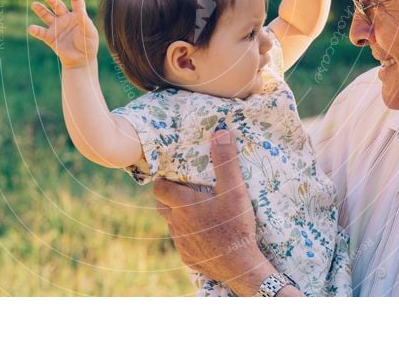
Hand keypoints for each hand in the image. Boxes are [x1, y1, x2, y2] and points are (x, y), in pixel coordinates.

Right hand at [28, 0, 98, 68]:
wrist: (81, 60)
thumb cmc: (88, 44)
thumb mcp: (90, 33)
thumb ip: (85, 23)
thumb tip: (81, 13)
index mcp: (78, 15)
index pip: (76, 1)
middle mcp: (65, 18)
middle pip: (58, 6)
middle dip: (53, 1)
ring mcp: (57, 27)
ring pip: (47, 15)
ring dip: (40, 10)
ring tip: (35, 5)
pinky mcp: (50, 37)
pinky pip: (41, 32)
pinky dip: (35, 30)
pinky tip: (32, 28)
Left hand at [153, 129, 276, 295]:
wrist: (240, 266)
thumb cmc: (235, 225)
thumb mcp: (234, 189)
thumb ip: (226, 161)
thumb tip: (221, 133)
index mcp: (182, 204)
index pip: (159, 188)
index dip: (163, 180)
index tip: (171, 175)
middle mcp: (176, 223)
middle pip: (161, 206)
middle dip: (169, 197)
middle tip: (184, 190)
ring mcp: (181, 242)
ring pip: (172, 224)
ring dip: (179, 216)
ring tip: (197, 210)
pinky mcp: (188, 258)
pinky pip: (182, 243)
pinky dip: (189, 236)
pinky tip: (204, 233)